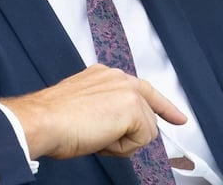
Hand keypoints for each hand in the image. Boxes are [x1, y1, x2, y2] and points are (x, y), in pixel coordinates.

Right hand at [0, 64, 185, 159]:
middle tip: (100, 138)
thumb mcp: (84, 106)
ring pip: (145, 130)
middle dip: (130, 134)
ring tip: (95, 136)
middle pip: (147, 115)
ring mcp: (128, 91)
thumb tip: (116, 127)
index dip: (164, 107)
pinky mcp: (133, 108)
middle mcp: (118, 77)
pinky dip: (123, 148)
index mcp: (105, 75)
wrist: (44, 120)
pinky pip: (142, 139)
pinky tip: (101, 139)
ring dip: (122, 142)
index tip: (178, 117)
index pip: (143, 90)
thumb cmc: (53, 118)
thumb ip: (106, 109)